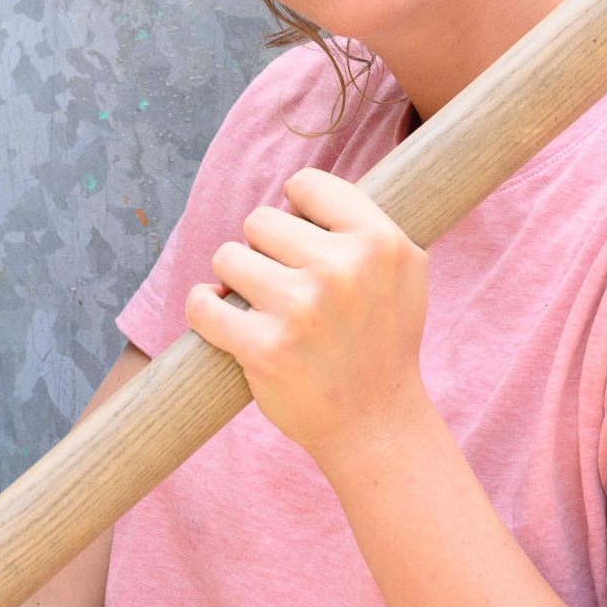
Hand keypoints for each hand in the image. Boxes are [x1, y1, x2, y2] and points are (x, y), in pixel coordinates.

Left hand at [191, 169, 432, 470]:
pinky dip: (203, 308)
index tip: (303, 240)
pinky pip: (203, 305)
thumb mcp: (403, 267)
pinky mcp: (264, 349)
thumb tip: (304, 187)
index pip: (305, 184)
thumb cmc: (384, 338)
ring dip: (234, 279)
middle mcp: (342, 270)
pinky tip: (218, 314)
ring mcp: (301, 309)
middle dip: (265, 250)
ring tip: (259, 303)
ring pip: (227, 257)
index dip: (297, 210)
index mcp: (378, 242)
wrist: (376, 422)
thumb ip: (365, 221)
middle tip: (286, 284)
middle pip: (259, 220)